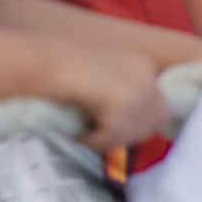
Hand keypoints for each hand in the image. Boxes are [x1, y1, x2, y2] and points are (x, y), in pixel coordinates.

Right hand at [41, 42, 169, 152]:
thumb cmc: (61, 71)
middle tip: (98, 131)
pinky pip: (110, 139)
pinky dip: (91, 140)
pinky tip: (76, 130)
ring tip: (83, 130)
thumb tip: (136, 131)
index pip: (159, 108)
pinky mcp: (122, 104)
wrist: (42, 61)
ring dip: (107, 138)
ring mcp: (138, 90)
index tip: (113, 124)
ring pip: (131, 134)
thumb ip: (124, 98)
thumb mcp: (103, 80)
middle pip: (153, 124)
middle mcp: (147, 76)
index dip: (136, 121)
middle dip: (128, 132)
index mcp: (144, 66)